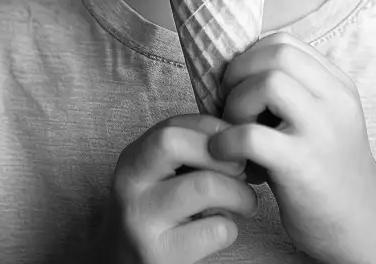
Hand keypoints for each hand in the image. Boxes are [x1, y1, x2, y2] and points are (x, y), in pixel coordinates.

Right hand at [108, 114, 258, 262]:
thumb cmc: (161, 211)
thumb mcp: (163, 173)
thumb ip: (192, 148)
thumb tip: (243, 135)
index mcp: (132, 159)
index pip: (174, 125)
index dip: (215, 129)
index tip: (234, 146)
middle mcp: (129, 187)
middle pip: (177, 145)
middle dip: (223, 155)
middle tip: (243, 171)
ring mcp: (140, 222)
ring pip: (204, 186)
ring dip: (239, 193)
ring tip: (246, 202)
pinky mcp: (158, 255)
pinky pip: (213, 228)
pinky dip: (230, 227)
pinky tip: (222, 229)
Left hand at [208, 36, 375, 263]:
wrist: (360, 226)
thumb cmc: (329, 176)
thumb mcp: (324, 123)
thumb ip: (296, 97)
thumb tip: (241, 78)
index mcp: (338, 85)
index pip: (286, 42)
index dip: (249, 58)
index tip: (236, 87)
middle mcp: (334, 99)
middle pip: (277, 53)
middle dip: (238, 74)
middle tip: (228, 106)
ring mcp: (321, 130)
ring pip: (268, 83)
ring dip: (236, 104)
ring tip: (231, 132)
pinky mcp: (302, 164)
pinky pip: (253, 135)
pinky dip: (228, 141)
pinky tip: (225, 157)